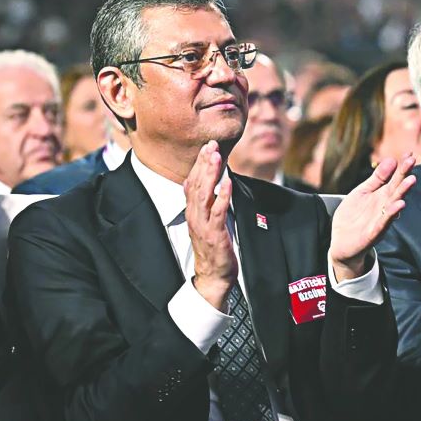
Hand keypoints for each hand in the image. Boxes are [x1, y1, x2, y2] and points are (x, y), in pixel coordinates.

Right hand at [184, 142, 236, 309]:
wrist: (213, 275)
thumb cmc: (213, 247)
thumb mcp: (206, 222)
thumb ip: (206, 202)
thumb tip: (208, 183)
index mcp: (192, 211)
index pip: (192, 182)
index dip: (198, 164)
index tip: (206, 146)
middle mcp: (194, 216)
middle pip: (197, 184)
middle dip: (204, 163)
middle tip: (211, 145)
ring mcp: (203, 225)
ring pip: (204, 195)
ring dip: (210, 174)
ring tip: (216, 157)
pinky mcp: (214, 234)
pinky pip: (218, 212)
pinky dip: (223, 196)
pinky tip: (228, 182)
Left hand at [329, 155, 415, 281]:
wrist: (342, 242)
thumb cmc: (353, 216)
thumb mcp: (363, 192)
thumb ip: (377, 178)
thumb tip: (391, 160)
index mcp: (381, 195)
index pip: (394, 178)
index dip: (402, 167)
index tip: (410, 154)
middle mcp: (384, 206)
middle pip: (396, 189)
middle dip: (404, 175)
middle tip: (412, 161)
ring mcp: (380, 219)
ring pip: (393, 204)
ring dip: (402, 193)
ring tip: (410, 180)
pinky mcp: (373, 233)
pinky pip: (384, 222)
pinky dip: (391, 214)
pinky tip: (399, 205)